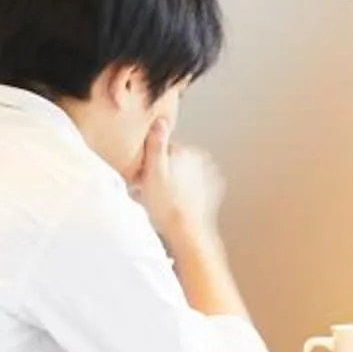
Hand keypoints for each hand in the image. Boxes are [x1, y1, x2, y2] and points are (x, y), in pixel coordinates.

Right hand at [134, 122, 225, 248]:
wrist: (186, 231)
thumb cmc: (168, 205)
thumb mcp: (154, 171)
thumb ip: (157, 144)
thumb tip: (160, 120)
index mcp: (187, 153)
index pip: (162, 150)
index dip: (149, 163)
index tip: (142, 176)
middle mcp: (201, 162)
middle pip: (172, 163)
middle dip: (159, 173)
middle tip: (148, 191)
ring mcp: (207, 178)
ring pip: (180, 176)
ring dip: (169, 184)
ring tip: (159, 201)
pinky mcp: (209, 193)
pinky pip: (189, 188)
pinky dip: (181, 193)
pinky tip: (172, 204)